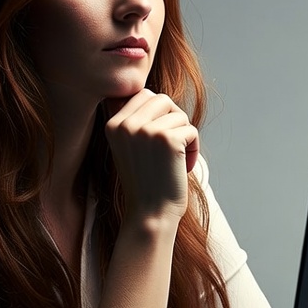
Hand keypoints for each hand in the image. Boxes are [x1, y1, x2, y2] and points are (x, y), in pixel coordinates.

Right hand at [105, 90, 198, 220]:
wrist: (150, 214)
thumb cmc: (146, 182)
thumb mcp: (129, 147)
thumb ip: (135, 121)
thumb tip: (150, 94)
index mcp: (112, 125)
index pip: (142, 94)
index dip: (158, 113)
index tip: (159, 141)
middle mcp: (125, 125)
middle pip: (161, 98)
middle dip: (173, 118)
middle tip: (174, 144)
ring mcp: (145, 131)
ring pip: (178, 114)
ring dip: (185, 135)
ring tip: (178, 159)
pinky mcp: (167, 139)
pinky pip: (191, 129)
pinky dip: (194, 148)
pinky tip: (184, 166)